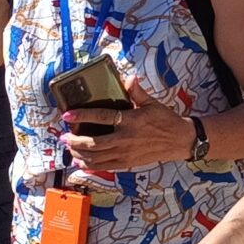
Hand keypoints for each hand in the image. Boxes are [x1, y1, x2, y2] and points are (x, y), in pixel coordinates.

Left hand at [61, 70, 198, 171]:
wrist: (179, 140)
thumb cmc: (165, 120)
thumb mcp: (152, 103)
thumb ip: (137, 92)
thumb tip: (129, 78)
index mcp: (131, 120)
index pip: (102, 117)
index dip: (83, 116)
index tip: (68, 115)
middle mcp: (126, 138)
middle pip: (94, 142)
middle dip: (75, 141)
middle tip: (64, 137)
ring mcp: (125, 153)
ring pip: (96, 156)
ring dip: (79, 153)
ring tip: (70, 149)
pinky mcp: (127, 163)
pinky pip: (104, 166)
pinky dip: (90, 164)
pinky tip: (81, 161)